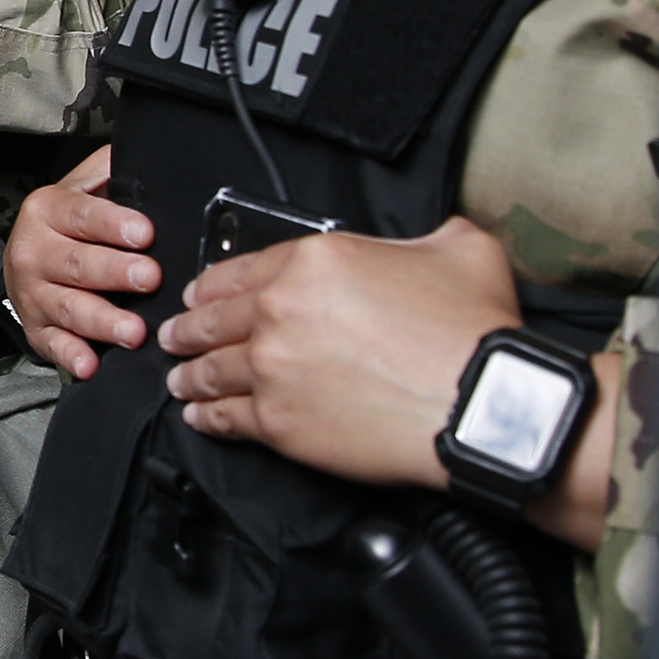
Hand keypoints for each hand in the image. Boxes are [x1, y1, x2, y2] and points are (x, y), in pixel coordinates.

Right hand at [6, 146, 156, 377]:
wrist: (27, 261)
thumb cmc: (72, 224)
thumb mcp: (85, 187)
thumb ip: (112, 171)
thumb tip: (148, 153)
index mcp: (48, 210)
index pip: (82, 214)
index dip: (113, 223)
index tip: (144, 232)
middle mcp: (34, 250)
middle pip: (77, 263)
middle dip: (115, 272)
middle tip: (150, 277)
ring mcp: (33, 293)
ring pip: (68, 307)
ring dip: (102, 321)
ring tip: (134, 332)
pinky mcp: (36, 329)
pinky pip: (52, 344)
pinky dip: (71, 356)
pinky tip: (90, 364)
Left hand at [159, 213, 521, 487]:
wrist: (484, 403)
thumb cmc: (474, 330)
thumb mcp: (457, 249)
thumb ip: (420, 237)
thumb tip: (418, 240)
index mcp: (314, 261)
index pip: (241, 269)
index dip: (214, 285)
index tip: (201, 296)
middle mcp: (279, 309)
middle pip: (214, 319)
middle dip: (189, 328)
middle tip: (175, 336)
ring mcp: (272, 367)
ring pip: (212, 369)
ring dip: (191, 374)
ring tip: (181, 379)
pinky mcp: (279, 421)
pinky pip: (227, 417)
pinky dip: (208, 417)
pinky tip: (201, 418)